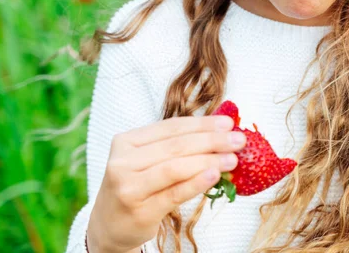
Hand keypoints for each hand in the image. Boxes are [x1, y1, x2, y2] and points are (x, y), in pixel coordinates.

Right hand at [86, 114, 246, 252]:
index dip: (202, 124)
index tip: (229, 123)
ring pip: (175, 168)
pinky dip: (196, 183)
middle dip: (212, 141)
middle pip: (176, 146)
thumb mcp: (146, 161)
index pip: (171, 127)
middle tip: (239, 140)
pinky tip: (215, 176)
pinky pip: (174, 193)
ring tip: (233, 159)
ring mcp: (129, 186)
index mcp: (126, 141)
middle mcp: (122, 161)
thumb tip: (220, 131)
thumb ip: (174, 146)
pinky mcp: (140, 210)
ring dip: (209, 161)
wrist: (109, 226)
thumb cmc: (137, 186)